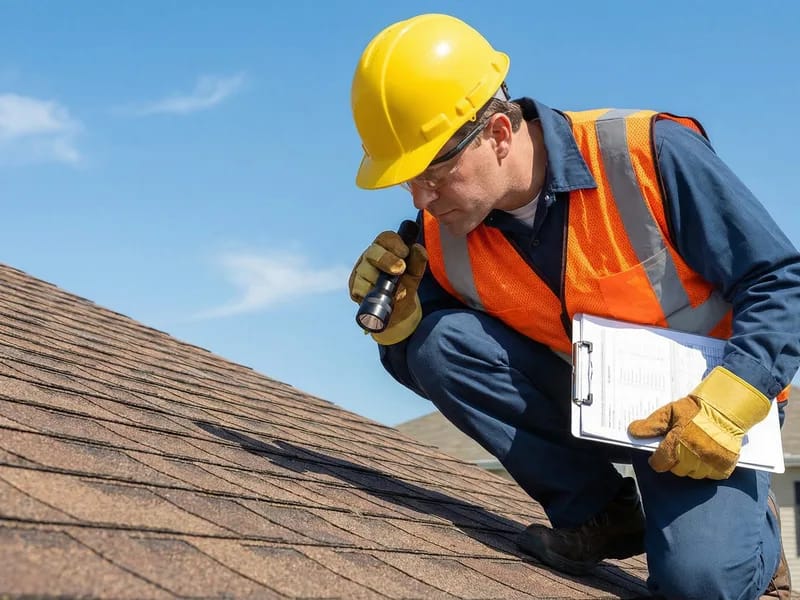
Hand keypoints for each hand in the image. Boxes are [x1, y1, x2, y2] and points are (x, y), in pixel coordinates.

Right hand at [349, 230, 427, 344]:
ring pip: (364, 270)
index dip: (394, 244)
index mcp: (385, 248)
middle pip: (372, 253)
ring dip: (380, 281)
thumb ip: (418, 261)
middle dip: (386, 260)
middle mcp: (369, 257)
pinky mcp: (355, 288)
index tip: (405, 252)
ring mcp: (360, 272)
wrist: (398, 309)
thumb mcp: (415, 274)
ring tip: (396, 293)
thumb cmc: (405, 285)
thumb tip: (417, 248)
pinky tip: (382, 298)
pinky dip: (371, 294)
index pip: (385, 238)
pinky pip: (359, 289)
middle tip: (400, 270)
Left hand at [628, 366, 770, 478]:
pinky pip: (711, 475)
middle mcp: (694, 455)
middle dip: (674, 461)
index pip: (660, 462)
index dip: (656, 460)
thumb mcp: (669, 411)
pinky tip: (706, 457)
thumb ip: (651, 424)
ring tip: (692, 452)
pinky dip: (707, 469)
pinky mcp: (725, 465)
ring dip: (690, 466)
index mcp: (678, 441)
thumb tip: (633, 432)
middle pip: (677, 469)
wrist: (726, 408)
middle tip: (677, 449)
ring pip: (693, 474)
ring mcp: (710, 462)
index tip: (657, 456)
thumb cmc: (695, 409)